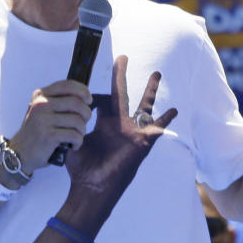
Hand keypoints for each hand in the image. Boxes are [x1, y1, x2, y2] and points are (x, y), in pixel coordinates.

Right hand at [7, 79, 94, 171]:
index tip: (88, 101)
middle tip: (83, 124)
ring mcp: (43, 120)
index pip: (68, 85)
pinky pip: (74, 135)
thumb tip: (86, 98)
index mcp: (40, 95)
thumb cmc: (36, 132)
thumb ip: (59, 102)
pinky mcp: (48, 135)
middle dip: (86, 114)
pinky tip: (73, 146)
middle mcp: (40, 105)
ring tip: (76, 137)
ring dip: (82, 131)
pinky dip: (78, 142)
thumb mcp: (43, 111)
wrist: (20, 153)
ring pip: (77, 120)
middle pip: (76, 102)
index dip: (83, 91)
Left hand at [65, 55, 176, 196]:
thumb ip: (73, 126)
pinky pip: (157, 128)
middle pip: (121, 93)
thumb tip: (68, 113)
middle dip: (121, 75)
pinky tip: (174, 109)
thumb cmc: (82, 169)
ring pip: (143, 105)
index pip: (100, 99)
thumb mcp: (74, 141)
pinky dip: (166, 120)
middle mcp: (118, 124)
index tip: (82, 90)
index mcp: (101, 123)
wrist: (92, 186)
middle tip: (123, 56)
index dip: (91, 94)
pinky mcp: (142, 141)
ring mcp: (132, 131)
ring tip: (157, 73)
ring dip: (150, 90)